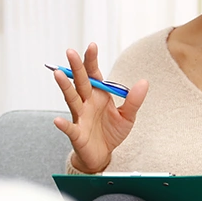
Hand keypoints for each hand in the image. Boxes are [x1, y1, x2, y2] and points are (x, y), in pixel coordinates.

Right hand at [52, 42, 147, 173]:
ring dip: (65, 87)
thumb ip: (134, 100)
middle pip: (80, 82)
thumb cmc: (111, 132)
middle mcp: (86, 103)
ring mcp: (80, 117)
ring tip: (58, 74)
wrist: (103, 155)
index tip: (92, 45)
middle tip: (70, 52)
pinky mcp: (77, 134)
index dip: (91, 60)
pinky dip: (64, 125)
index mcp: (98, 95)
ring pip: (71, 99)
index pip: (93, 74)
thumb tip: (144, 82)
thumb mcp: (128, 116)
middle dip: (76, 67)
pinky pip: (70, 128)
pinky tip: (57, 120)